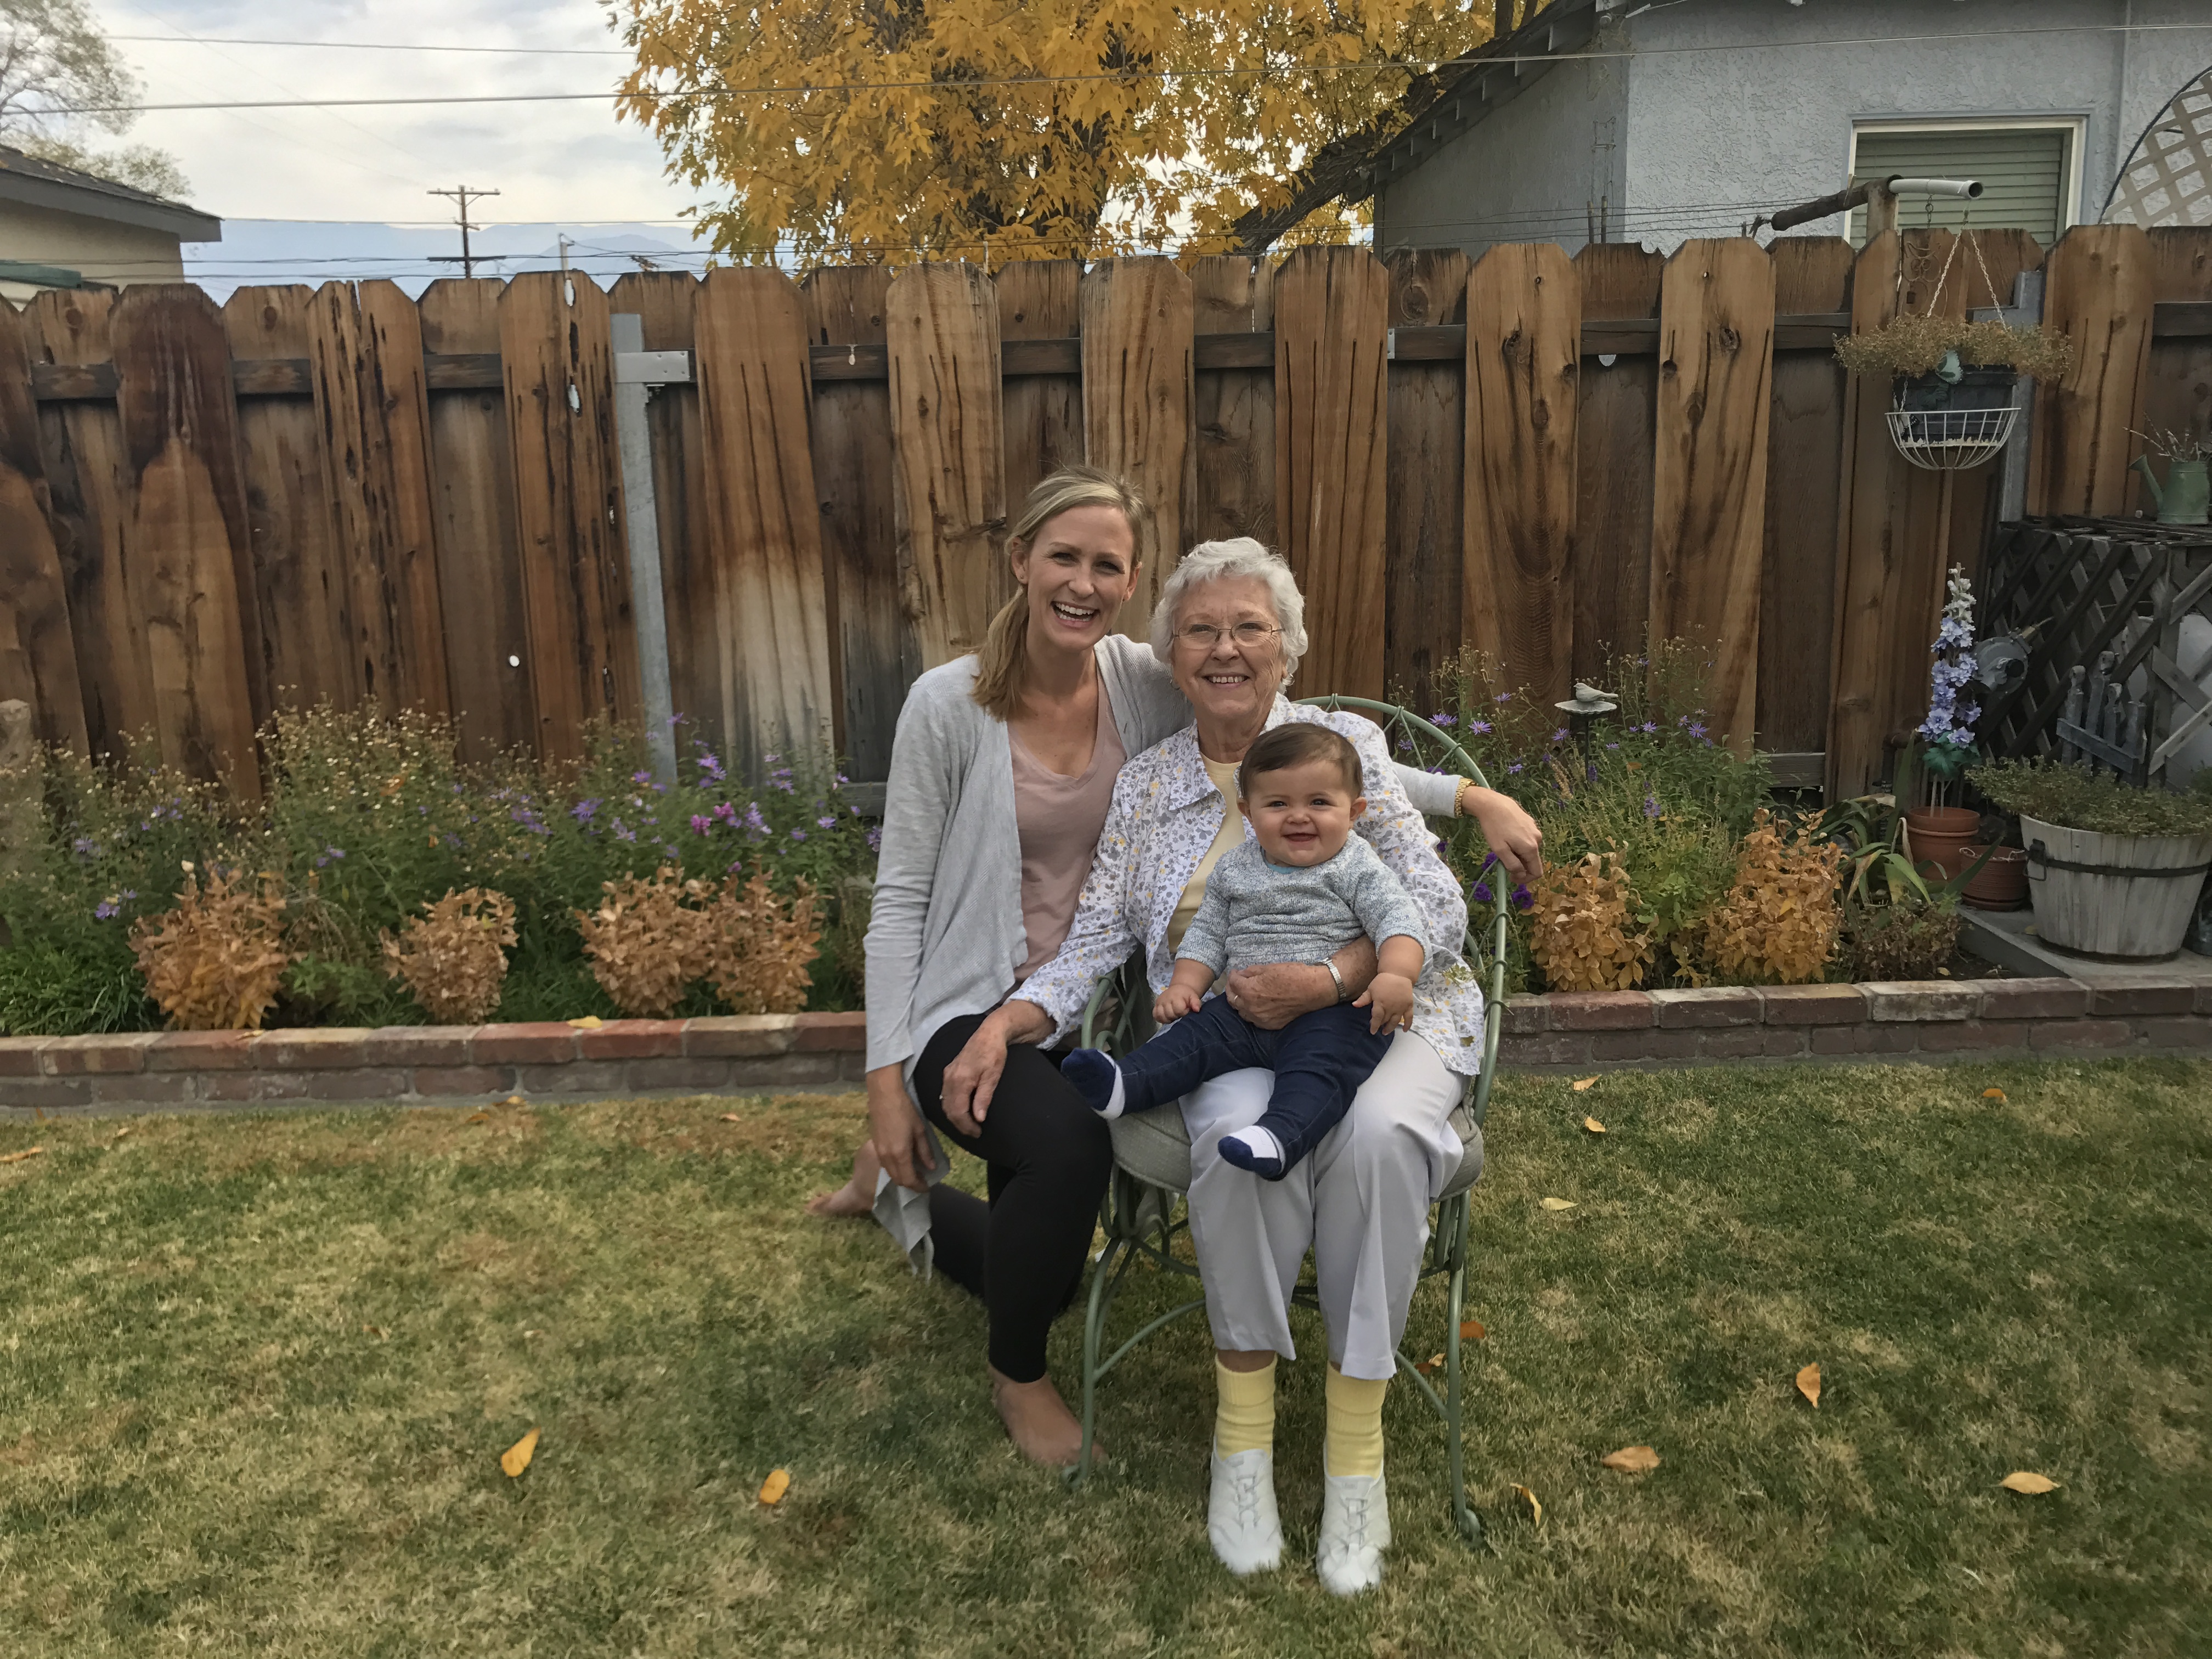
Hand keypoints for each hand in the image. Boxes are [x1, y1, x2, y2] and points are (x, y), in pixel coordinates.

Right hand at [865, 1066, 935, 1192]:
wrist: (884, 1095)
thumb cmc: (905, 1110)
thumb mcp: (920, 1131)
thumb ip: (925, 1151)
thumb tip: (931, 1167)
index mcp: (899, 1154)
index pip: (909, 1180)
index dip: (919, 1187)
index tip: (928, 1186)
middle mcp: (886, 1157)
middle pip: (898, 1180)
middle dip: (911, 1184)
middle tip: (922, 1180)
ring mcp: (878, 1152)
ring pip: (890, 1174)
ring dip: (902, 1177)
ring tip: (915, 1172)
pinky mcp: (874, 1146)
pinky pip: (885, 1165)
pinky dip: (895, 1169)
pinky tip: (903, 1162)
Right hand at [938, 1001, 1050, 1134]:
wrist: (989, 1033)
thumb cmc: (994, 1054)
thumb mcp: (993, 1076)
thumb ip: (983, 1097)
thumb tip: (978, 1118)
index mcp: (959, 1080)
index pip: (957, 1111)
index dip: (966, 1126)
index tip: (978, 1133)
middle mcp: (949, 1078)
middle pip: (948, 1109)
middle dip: (960, 1124)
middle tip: (975, 1132)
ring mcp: (947, 1075)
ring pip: (945, 1103)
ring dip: (955, 1117)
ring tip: (969, 1125)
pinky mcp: (948, 1072)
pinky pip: (945, 1095)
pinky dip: (952, 1107)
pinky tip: (962, 1111)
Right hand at [1153, 983, 1203, 1022]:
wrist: (1178, 989)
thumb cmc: (1186, 995)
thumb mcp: (1193, 997)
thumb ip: (1196, 1003)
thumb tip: (1196, 1010)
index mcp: (1176, 997)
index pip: (1178, 1010)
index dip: (1183, 1013)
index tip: (1186, 1010)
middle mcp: (1165, 999)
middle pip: (1169, 1014)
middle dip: (1176, 1016)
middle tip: (1180, 1013)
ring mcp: (1159, 1003)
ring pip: (1161, 1016)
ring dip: (1168, 1019)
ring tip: (1174, 1016)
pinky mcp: (1155, 1006)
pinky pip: (1155, 1015)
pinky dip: (1161, 1018)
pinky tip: (1167, 1017)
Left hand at [1224, 959, 1338, 1030]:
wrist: (1313, 990)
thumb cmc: (1293, 975)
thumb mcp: (1269, 968)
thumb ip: (1251, 972)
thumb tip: (1242, 974)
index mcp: (1249, 991)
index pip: (1233, 983)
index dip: (1233, 975)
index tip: (1236, 972)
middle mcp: (1251, 1007)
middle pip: (1233, 1000)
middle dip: (1232, 990)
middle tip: (1235, 983)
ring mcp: (1261, 1018)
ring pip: (1242, 1012)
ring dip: (1240, 1002)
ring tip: (1243, 995)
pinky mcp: (1270, 1025)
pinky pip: (1254, 1020)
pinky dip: (1251, 1012)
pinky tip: (1254, 1006)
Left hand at [1353, 971, 1415, 1034]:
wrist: (1398, 973)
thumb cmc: (1382, 981)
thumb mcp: (1371, 989)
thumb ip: (1363, 999)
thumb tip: (1354, 1005)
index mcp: (1380, 1003)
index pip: (1377, 1018)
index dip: (1374, 1025)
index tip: (1372, 1031)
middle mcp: (1391, 1007)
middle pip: (1385, 1020)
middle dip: (1381, 1025)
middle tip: (1378, 1027)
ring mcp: (1400, 1007)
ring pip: (1395, 1021)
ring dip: (1390, 1028)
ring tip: (1386, 1032)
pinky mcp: (1408, 1006)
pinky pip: (1409, 1017)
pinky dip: (1408, 1025)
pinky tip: (1405, 1030)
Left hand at [1461, 784, 1542, 882]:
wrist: (1492, 803)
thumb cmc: (1494, 827)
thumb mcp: (1500, 850)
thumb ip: (1512, 865)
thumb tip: (1521, 874)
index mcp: (1531, 848)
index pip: (1537, 872)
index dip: (1525, 879)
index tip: (1511, 877)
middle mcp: (1537, 839)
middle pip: (1532, 861)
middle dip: (1519, 865)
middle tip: (1502, 859)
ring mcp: (1535, 829)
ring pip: (1529, 850)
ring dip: (1518, 854)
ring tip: (1503, 845)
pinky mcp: (1530, 822)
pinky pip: (1527, 839)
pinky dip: (1519, 843)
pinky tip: (1506, 835)